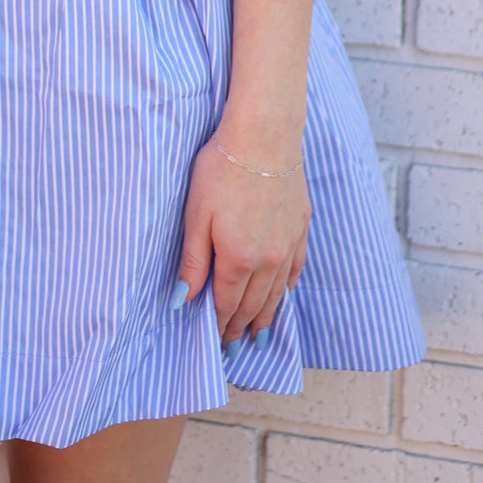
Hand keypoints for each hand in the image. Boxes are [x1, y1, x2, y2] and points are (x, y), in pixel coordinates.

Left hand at [173, 134, 310, 347]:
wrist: (264, 134)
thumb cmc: (222, 169)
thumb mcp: (196, 215)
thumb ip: (192, 262)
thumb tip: (182, 301)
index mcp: (238, 259)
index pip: (227, 304)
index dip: (220, 326)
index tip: (216, 345)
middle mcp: (268, 259)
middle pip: (254, 304)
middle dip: (242, 328)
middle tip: (235, 348)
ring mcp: (288, 243)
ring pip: (277, 292)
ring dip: (267, 316)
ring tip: (259, 336)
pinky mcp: (300, 226)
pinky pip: (295, 269)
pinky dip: (287, 288)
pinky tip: (282, 295)